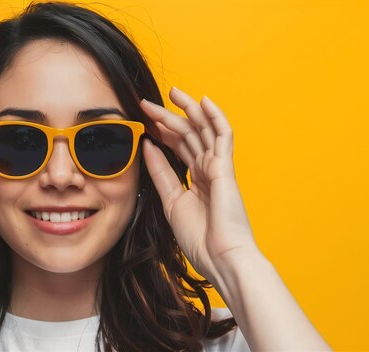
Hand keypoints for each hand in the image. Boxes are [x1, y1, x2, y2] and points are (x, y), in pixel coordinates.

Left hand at [140, 87, 257, 282]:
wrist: (220, 258)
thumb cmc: (200, 237)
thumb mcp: (171, 200)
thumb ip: (160, 172)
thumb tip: (148, 145)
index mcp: (196, 179)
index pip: (178, 147)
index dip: (161, 131)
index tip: (143, 120)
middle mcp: (208, 169)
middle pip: (186, 135)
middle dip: (166, 117)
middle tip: (146, 103)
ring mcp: (218, 167)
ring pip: (202, 130)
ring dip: (187, 109)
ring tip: (172, 92)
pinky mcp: (226, 168)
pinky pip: (223, 136)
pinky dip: (215, 117)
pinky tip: (203, 101)